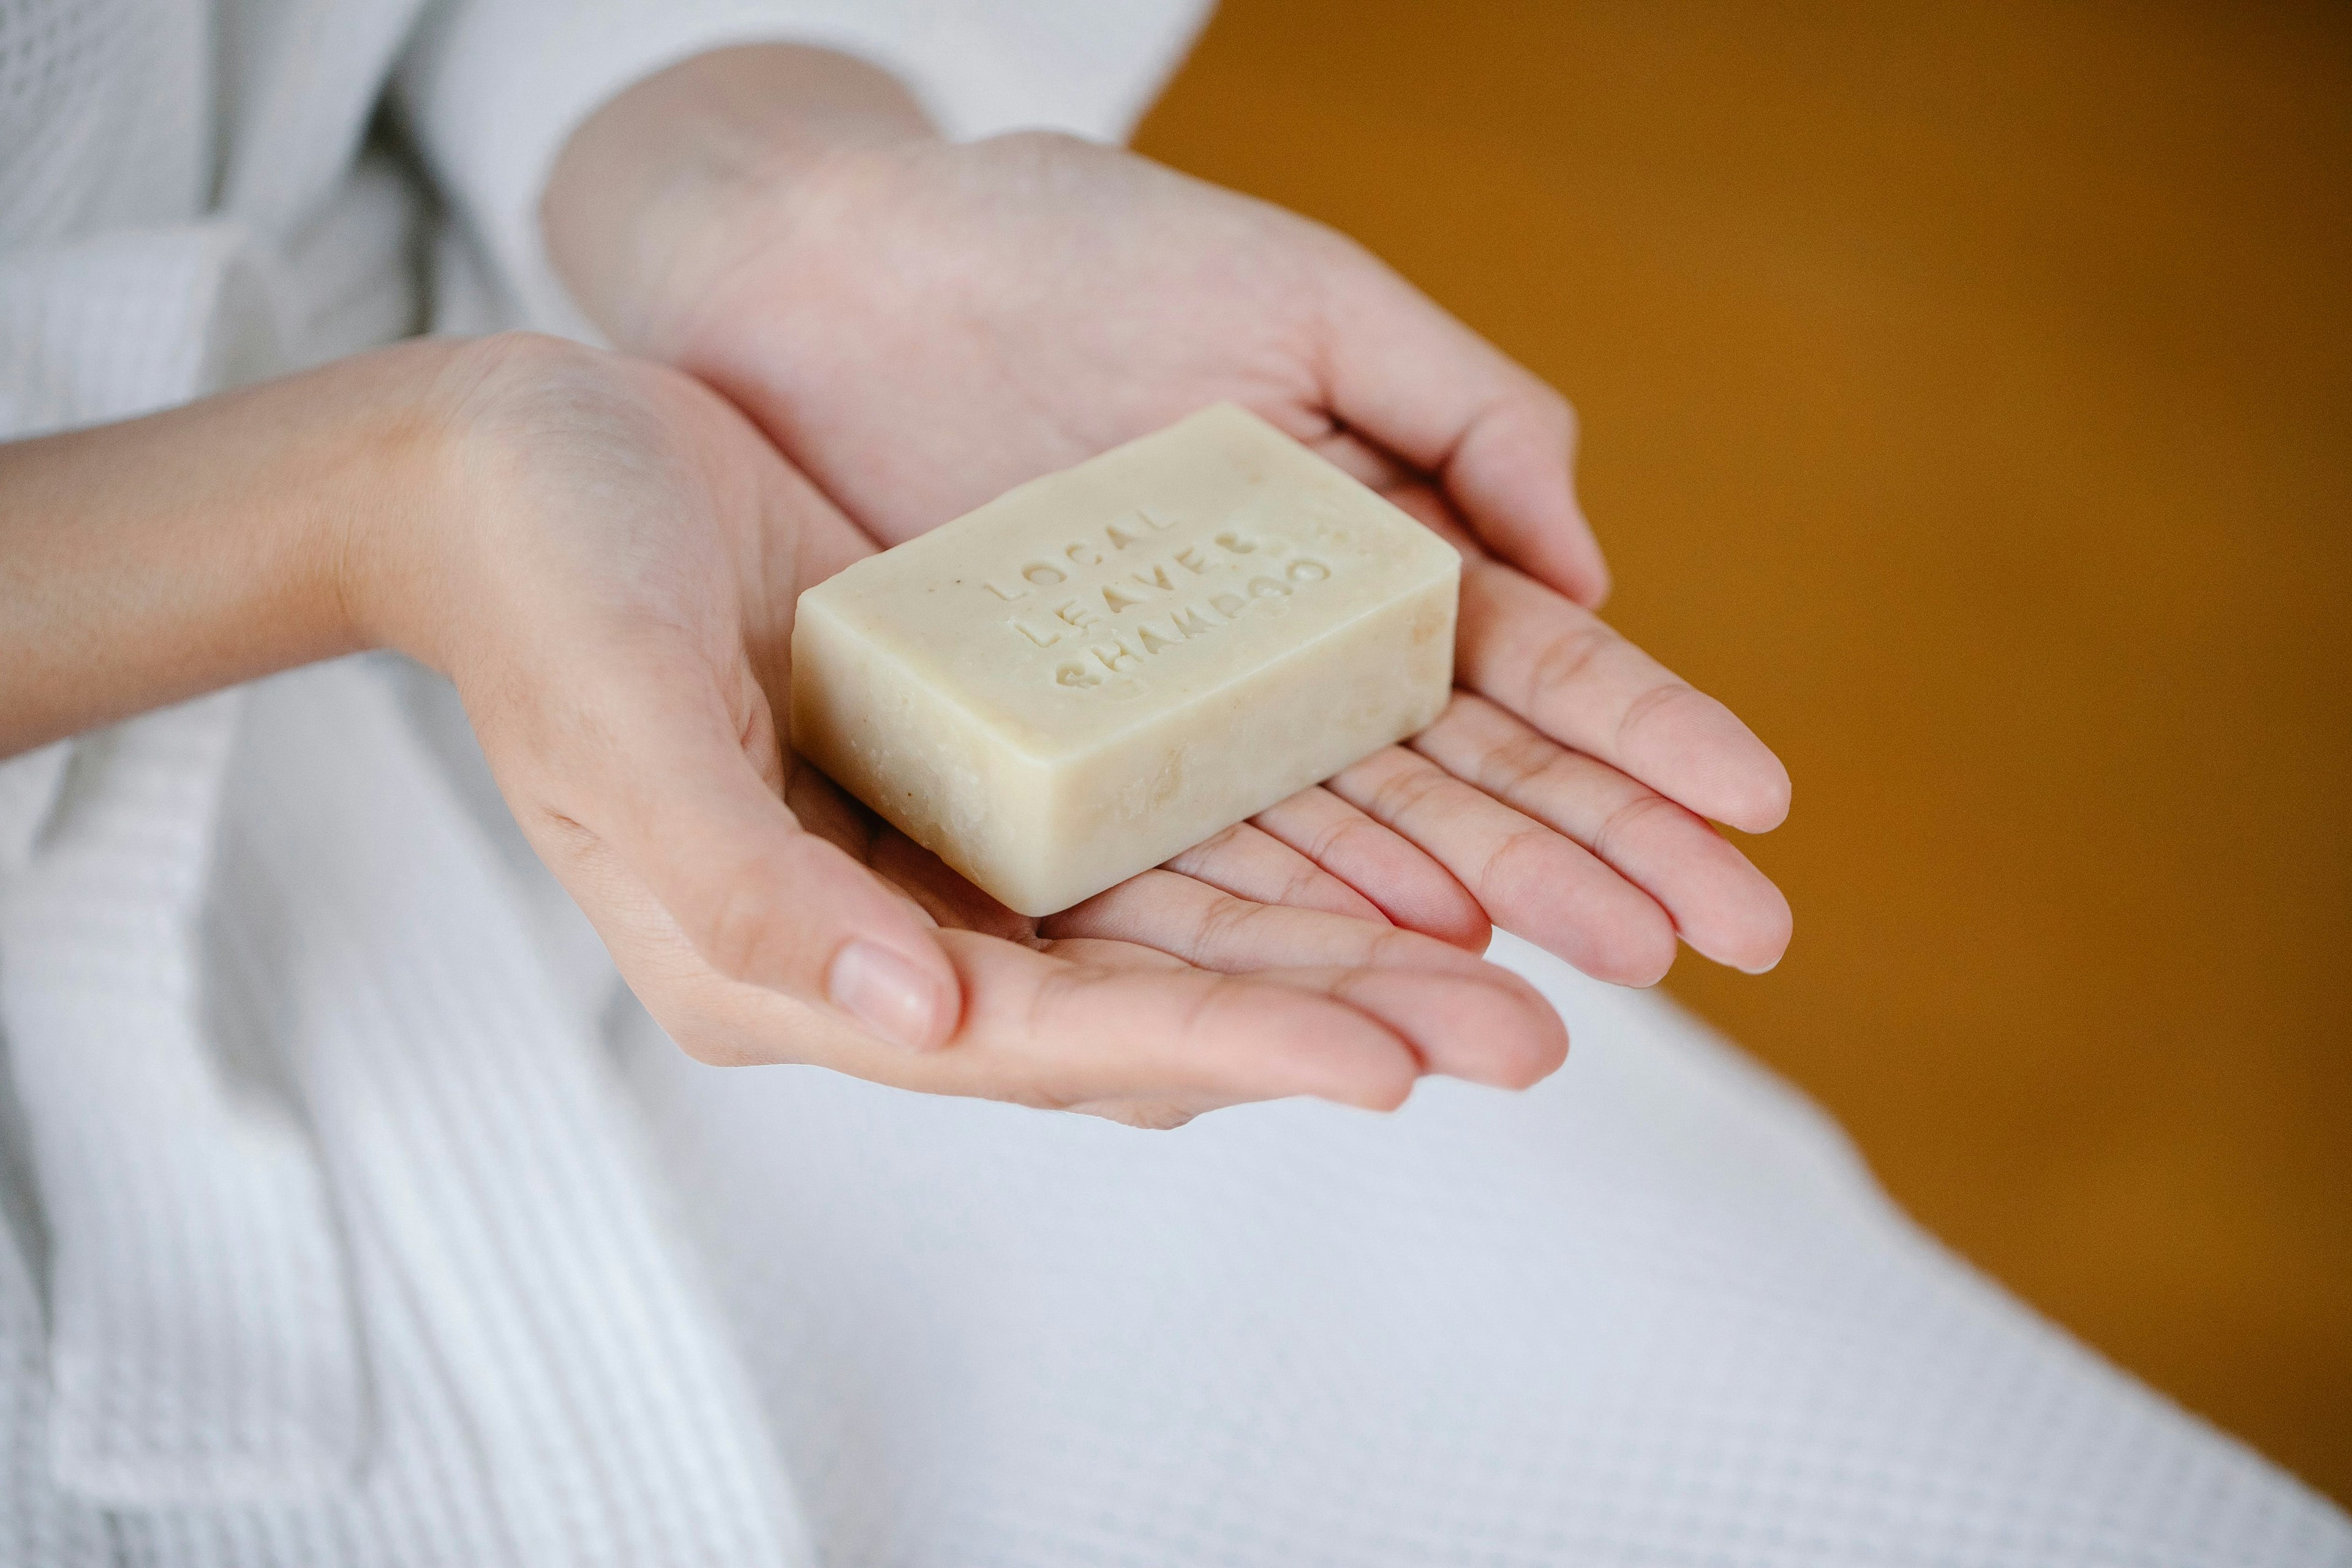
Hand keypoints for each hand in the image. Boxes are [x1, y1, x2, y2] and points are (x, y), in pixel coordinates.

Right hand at [364, 333, 1563, 1122]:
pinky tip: (1396, 856)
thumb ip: (756, 897)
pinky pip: (1153, 840)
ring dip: (1343, 955)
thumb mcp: (620, 732)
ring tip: (1515, 970)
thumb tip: (928, 1020)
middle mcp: (887, 945)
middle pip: (1152, 1011)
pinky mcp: (980, 773)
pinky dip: (1273, 860)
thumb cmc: (544, 586)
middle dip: (1337, 1023)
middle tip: (1529, 1033)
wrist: (512, 468)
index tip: (1391, 1062)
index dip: (1223, 1048)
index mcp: (791, 969)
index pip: (1048, 1038)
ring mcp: (940, 864)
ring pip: (1179, 938)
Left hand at [545, 51, 1793, 980]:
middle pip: (1461, 780)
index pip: (1529, 666)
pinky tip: (1392, 967)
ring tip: (1573, 998)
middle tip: (1727, 942)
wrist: (835, 268)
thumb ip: (1464, 411)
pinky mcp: (1056, 768)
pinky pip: (1183, 859)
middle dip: (1596, 858)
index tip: (1761, 815)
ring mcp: (1176, 726)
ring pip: (1341, 845)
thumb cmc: (1070, 244)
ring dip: (1465, 922)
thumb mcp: (1305, 294)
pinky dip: (1287, 916)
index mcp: (1363, 545)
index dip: (1645, 741)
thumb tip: (1594, 574)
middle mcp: (1284, 660)